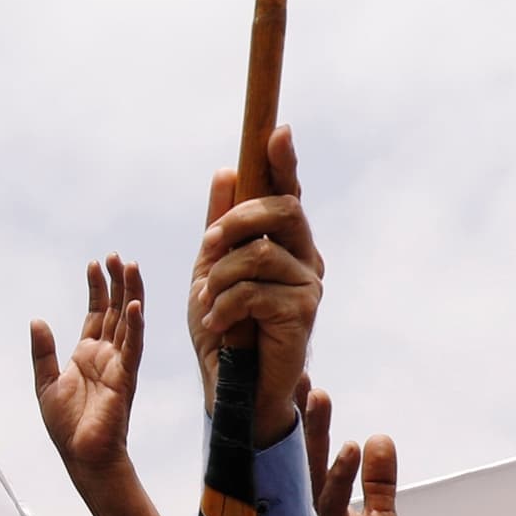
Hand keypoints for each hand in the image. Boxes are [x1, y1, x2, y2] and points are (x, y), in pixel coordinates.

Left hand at [31, 257, 145, 477]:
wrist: (81, 456)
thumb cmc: (67, 426)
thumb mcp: (45, 383)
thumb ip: (43, 352)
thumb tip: (37, 320)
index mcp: (87, 354)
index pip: (96, 313)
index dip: (96, 289)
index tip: (94, 264)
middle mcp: (107, 355)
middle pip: (116, 310)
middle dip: (116, 283)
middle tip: (116, 256)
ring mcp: (118, 365)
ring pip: (128, 322)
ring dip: (130, 294)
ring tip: (130, 267)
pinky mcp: (124, 378)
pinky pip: (132, 348)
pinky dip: (134, 326)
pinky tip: (135, 305)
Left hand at [190, 127, 321, 441]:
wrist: (231, 385)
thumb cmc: (223, 325)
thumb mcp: (209, 269)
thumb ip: (219, 224)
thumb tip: (226, 171)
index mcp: (284, 240)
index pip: (288, 192)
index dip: (284, 161)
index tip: (277, 131)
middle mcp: (304, 256)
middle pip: (282, 209)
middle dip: (236, 220)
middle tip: (207, 246)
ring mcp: (308, 283)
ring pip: (259, 253)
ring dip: (219, 275)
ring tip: (206, 301)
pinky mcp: (304, 311)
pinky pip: (254, 290)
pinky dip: (224, 304)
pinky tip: (217, 323)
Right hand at [304, 388, 408, 515]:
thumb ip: (378, 484)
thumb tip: (378, 437)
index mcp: (321, 507)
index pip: (311, 454)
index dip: (307, 419)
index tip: (302, 380)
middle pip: (304, 457)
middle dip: (301, 416)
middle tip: (297, 374)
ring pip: (313, 476)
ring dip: (317, 436)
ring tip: (320, 396)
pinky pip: (333, 509)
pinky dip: (341, 478)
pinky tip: (351, 448)